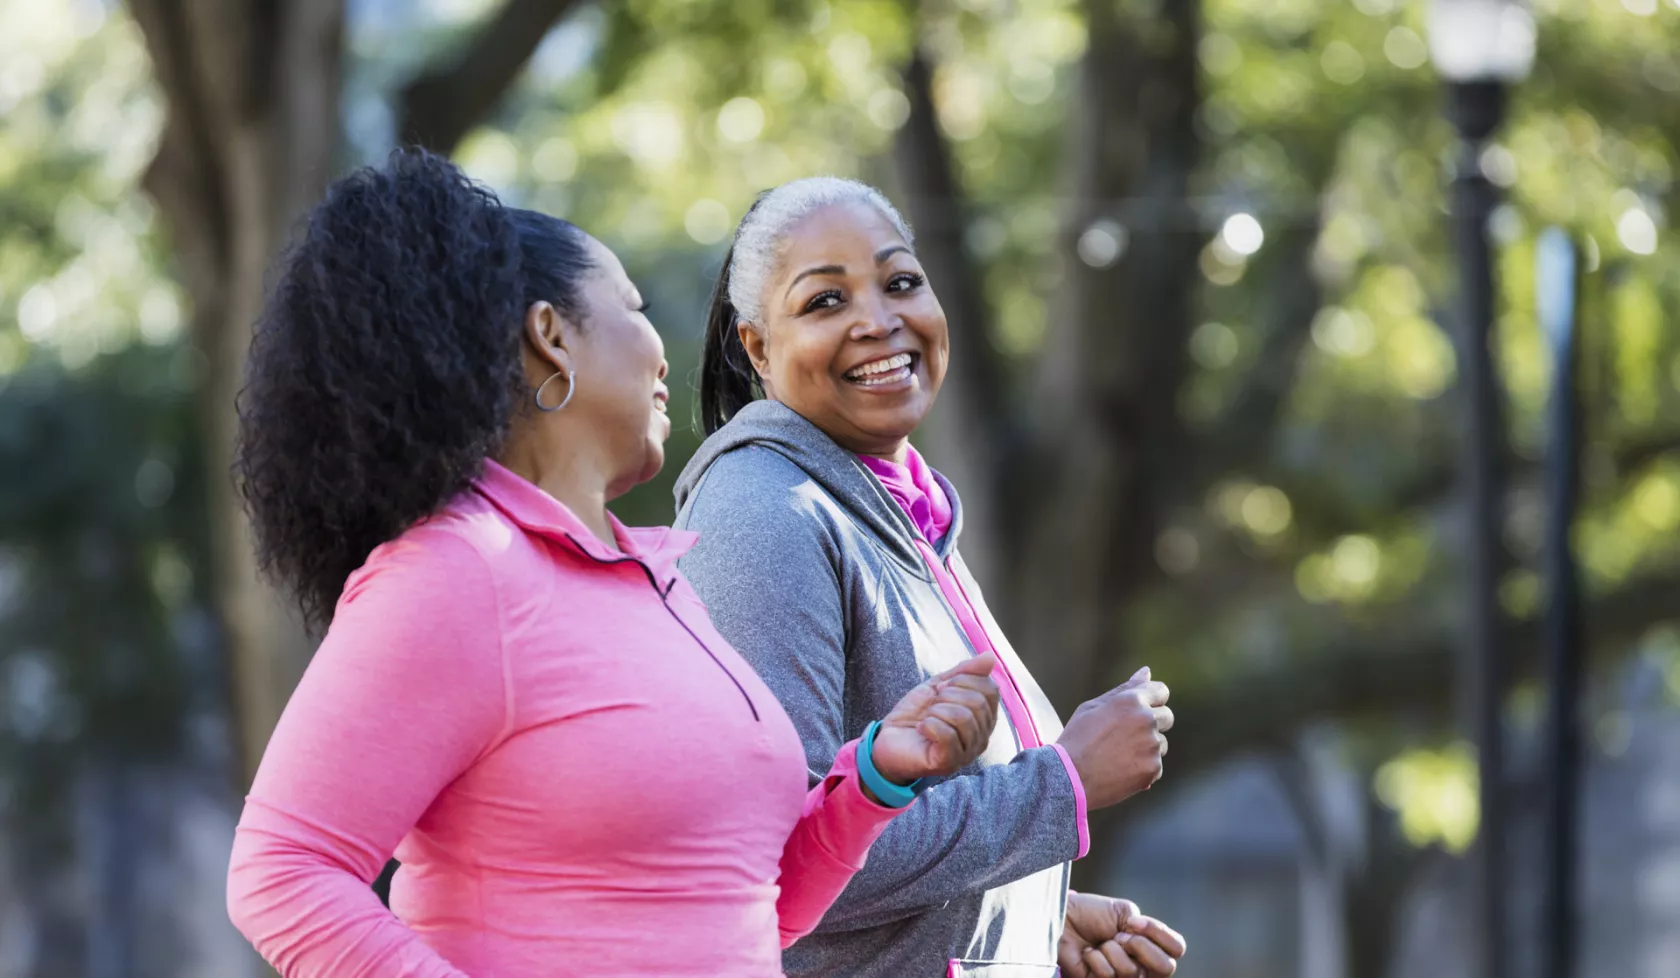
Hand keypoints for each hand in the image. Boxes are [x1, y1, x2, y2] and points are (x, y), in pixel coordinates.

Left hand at [870, 654, 1000, 784]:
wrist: (889, 739)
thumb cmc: (916, 714)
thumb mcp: (939, 686)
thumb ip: (964, 673)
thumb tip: (990, 657)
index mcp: (984, 718)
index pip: (990, 689)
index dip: (963, 680)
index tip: (940, 688)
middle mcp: (982, 737)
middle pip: (977, 703)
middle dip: (947, 695)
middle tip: (931, 705)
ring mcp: (967, 752)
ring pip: (963, 718)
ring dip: (937, 711)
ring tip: (927, 718)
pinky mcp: (949, 763)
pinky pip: (948, 736)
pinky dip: (929, 725)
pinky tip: (922, 729)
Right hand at [1055, 667, 1170, 808]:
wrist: (1068, 778)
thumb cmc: (1077, 739)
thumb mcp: (1093, 707)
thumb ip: (1124, 689)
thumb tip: (1146, 671)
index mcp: (1131, 700)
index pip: (1161, 691)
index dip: (1153, 699)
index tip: (1143, 709)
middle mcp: (1146, 719)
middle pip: (1167, 717)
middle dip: (1153, 724)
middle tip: (1126, 737)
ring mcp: (1151, 745)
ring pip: (1161, 743)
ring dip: (1147, 748)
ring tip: (1118, 756)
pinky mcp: (1153, 768)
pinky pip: (1156, 765)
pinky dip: (1143, 769)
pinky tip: (1120, 771)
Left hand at [1058, 891, 1185, 977]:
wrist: (1064, 918)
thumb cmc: (1092, 914)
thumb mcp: (1125, 912)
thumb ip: (1145, 927)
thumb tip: (1142, 944)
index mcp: (1150, 945)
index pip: (1177, 949)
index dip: (1159, 934)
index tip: (1133, 921)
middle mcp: (1142, 964)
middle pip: (1165, 968)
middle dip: (1140, 946)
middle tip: (1119, 936)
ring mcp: (1123, 976)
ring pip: (1132, 971)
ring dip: (1112, 950)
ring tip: (1100, 944)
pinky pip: (1108, 975)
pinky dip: (1095, 959)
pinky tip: (1087, 954)